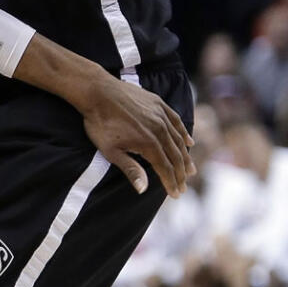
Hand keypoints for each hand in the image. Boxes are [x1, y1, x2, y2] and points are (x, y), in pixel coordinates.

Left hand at [79, 78, 193, 198]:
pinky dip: (184, 133)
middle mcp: (160, 130)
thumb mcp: (110, 150)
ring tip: (190, 170)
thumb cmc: (100, 123)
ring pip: (178, 140)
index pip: (166, 168)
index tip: (176, 195)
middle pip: (175, 156)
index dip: (171, 183)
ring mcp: (160, 115)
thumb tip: (143, 189)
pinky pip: (176, 121)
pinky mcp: (158, 104)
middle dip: (180, 174)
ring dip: (185, 157)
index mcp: (149, 144)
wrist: (97, 92)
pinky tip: (189, 142)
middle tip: (184, 187)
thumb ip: (130, 169)